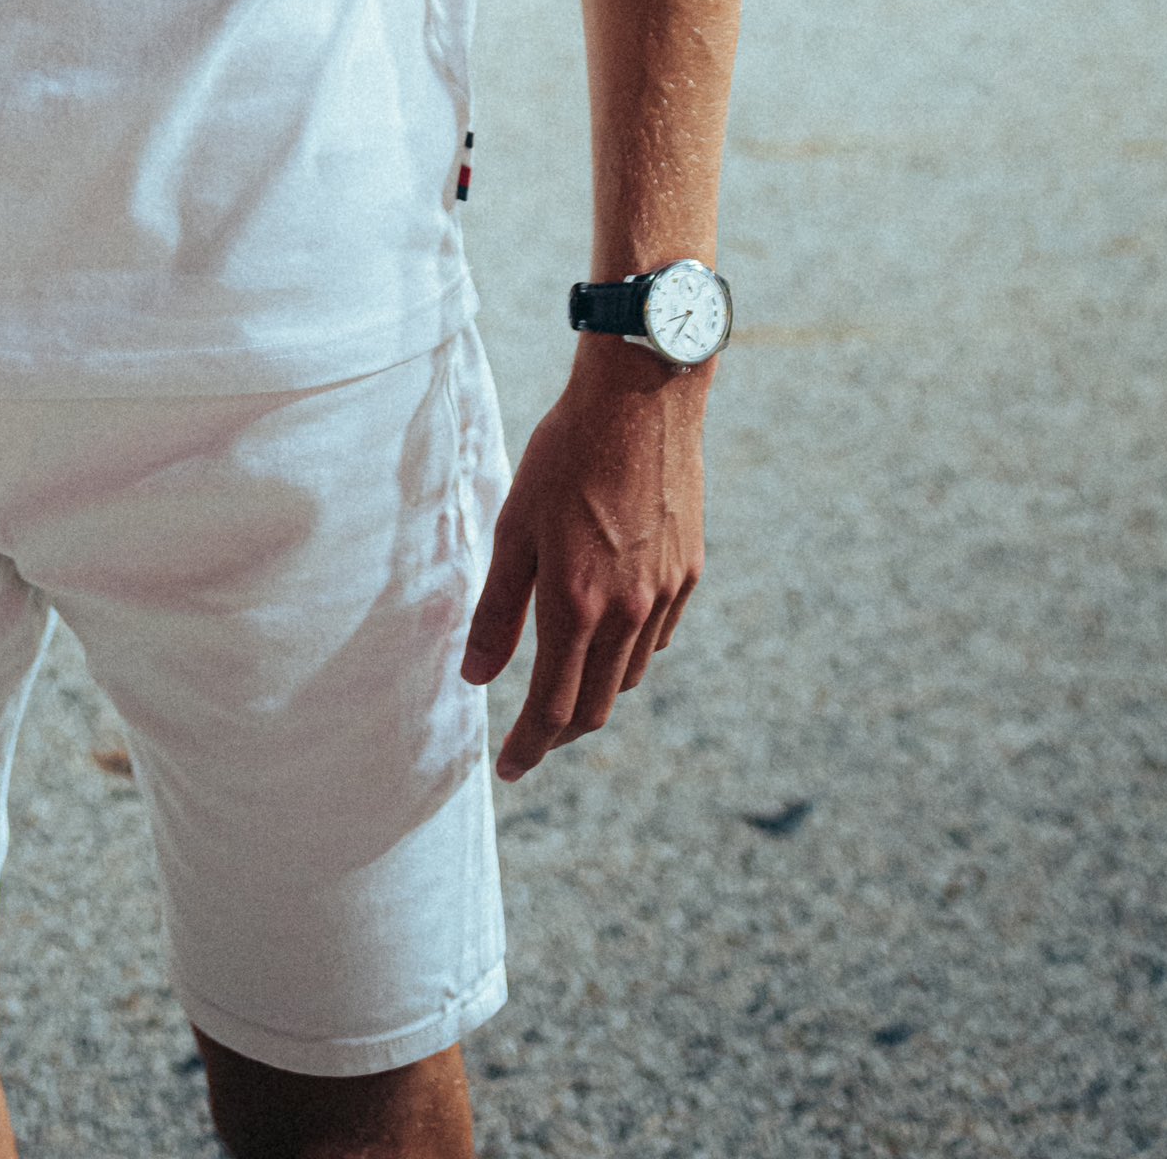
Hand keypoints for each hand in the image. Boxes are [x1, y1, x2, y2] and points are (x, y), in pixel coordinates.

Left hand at [461, 335, 709, 781]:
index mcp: (578, 604)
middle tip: (531, 738)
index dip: (528, 746)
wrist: (642, 398)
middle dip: (560, 733)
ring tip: (564, 681)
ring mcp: (665, 594)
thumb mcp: (515, 526)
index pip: (553, 708)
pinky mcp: (690, 571)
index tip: (509, 768)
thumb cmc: (565, 454)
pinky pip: (657, 635)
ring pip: (629, 674)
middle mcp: (628, 611)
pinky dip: (629, 650)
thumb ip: (498, 610)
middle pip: (595, 706)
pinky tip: (608, 630)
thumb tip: (477, 677)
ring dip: (595, 691)